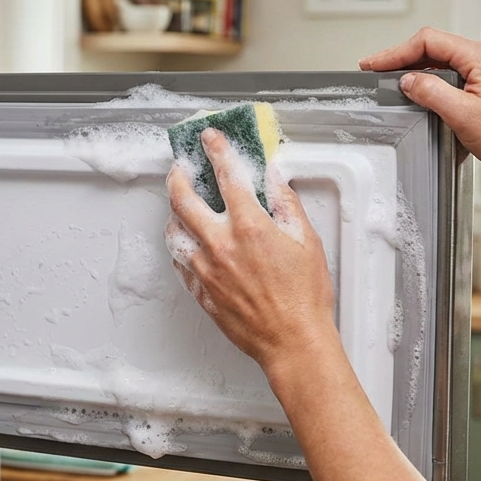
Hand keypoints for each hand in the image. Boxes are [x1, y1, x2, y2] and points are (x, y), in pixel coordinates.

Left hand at [166, 129, 337, 374]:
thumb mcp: (306, 241)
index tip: (210, 139)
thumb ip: (286, 204)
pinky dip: (180, 247)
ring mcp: (206, 269)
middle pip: (183, 200)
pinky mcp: (201, 292)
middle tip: (180, 168)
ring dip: (174, 213)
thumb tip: (275, 179)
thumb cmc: (304, 298)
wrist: (293, 342)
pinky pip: (179, 263)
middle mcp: (220, 245)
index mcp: (249, 226)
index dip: (216, 151)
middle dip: (178, 176)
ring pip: (174, 232)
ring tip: (180, 206)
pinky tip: (186, 244)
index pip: (227, 176)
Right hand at [359, 27, 480, 177]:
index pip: (428, 41)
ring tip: (389, 77)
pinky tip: (416, 87)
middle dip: (401, 56)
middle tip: (374, 68)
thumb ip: (430, 92)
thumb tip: (407, 80)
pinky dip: (429, 77)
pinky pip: (451, 71)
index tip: (374, 64)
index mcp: (480, 56)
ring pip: (441, 58)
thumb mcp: (461, 115)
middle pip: (433, 46)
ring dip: (413, 66)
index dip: (396, 51)